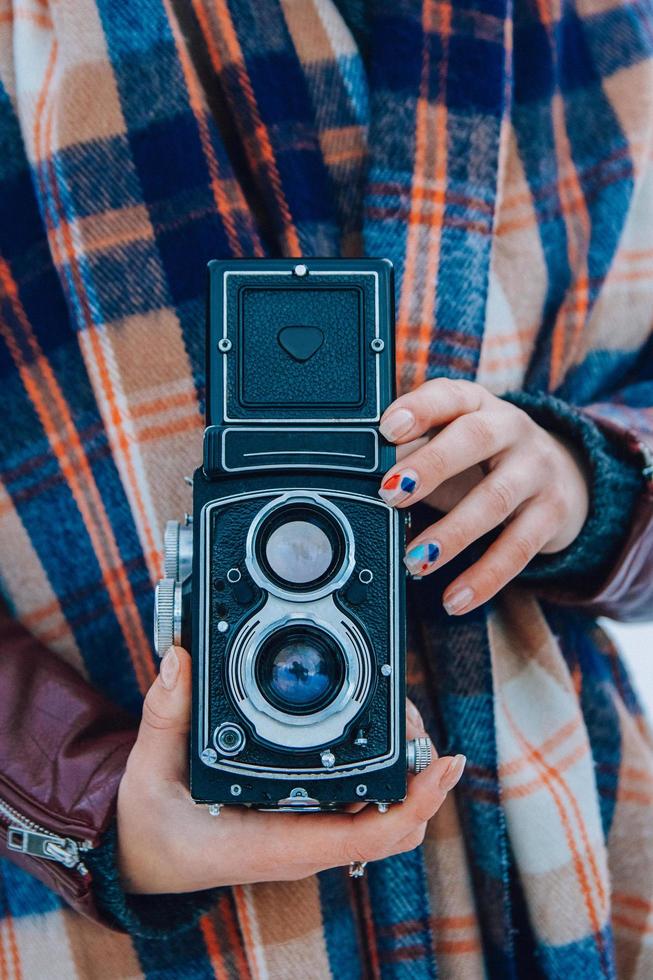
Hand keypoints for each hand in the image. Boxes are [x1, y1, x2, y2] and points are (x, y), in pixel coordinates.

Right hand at [117, 647, 465, 893]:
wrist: (140, 858)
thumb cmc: (151, 827)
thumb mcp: (151, 770)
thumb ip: (166, 713)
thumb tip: (180, 659)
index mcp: (278, 842)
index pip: (372, 834)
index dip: (418, 799)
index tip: (446, 763)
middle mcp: (305, 843)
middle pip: (394, 821)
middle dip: (419, 769)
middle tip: (412, 711)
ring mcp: (308, 835)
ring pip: (383, 816)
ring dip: (405, 771)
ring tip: (403, 715)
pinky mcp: (302, 822)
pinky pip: (360, 808)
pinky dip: (383, 777)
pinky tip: (381, 739)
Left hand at [378, 379, 589, 614]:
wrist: (565, 474)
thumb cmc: (485, 458)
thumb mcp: (452, 441)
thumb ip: (410, 450)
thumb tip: (358, 475)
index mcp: (478, 404)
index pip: (449, 395)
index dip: (419, 408)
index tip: (386, 428)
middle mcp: (512, 428)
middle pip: (474, 438)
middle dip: (432, 466)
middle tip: (391, 494)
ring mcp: (537, 470)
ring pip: (496, 500)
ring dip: (453, 534)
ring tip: (416, 561)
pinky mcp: (553, 513)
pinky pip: (519, 548)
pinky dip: (485, 577)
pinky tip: (456, 598)